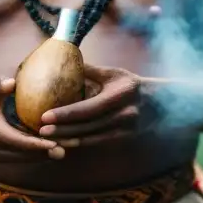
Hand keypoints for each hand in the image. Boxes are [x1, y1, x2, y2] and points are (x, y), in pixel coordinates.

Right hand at [0, 77, 65, 162]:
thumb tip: (11, 83)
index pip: (18, 142)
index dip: (38, 144)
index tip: (56, 143)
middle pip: (26, 154)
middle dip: (48, 151)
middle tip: (71, 145)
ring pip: (27, 158)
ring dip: (47, 153)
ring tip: (69, 146)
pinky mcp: (4, 157)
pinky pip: (25, 156)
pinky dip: (40, 152)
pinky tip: (58, 145)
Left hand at [37, 65, 151, 146]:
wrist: (161, 104)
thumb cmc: (132, 85)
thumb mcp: (114, 74)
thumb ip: (90, 70)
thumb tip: (65, 59)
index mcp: (119, 95)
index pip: (88, 108)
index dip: (65, 114)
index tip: (45, 116)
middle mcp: (123, 115)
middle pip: (87, 127)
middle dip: (62, 130)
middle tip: (40, 130)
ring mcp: (125, 130)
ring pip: (91, 138)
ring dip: (68, 140)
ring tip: (47, 139)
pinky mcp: (123, 140)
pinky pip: (97, 143)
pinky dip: (80, 143)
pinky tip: (64, 143)